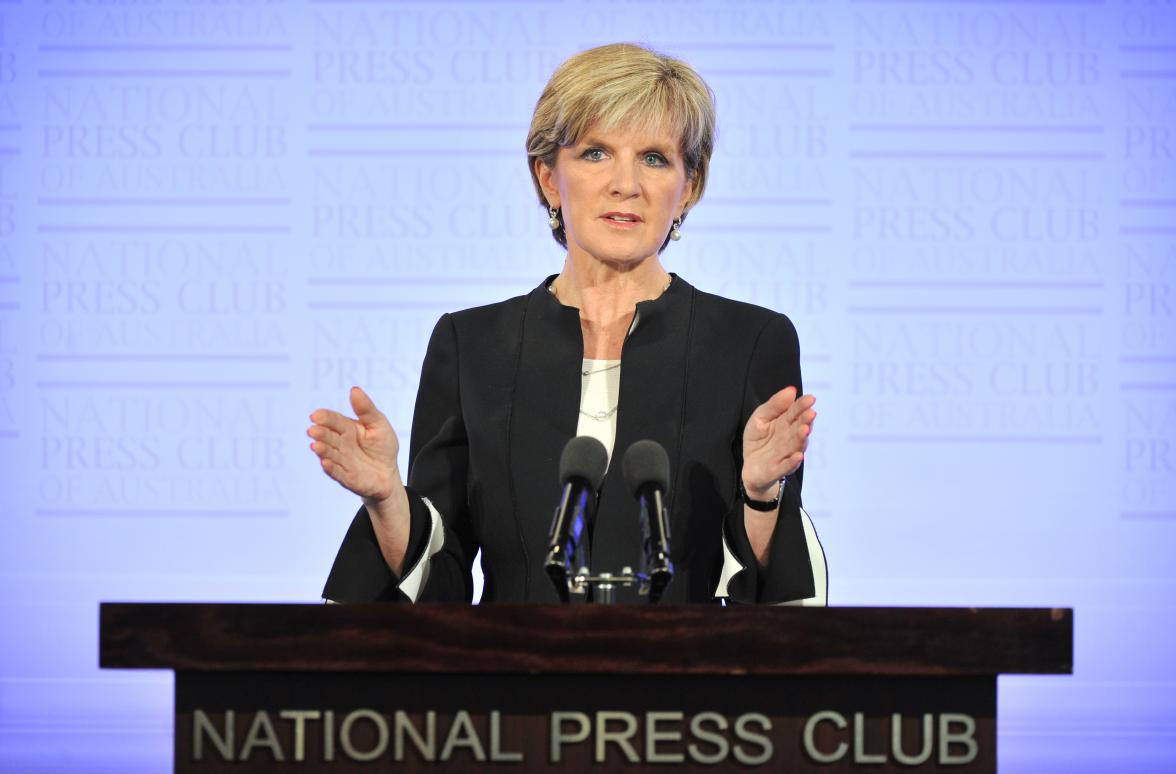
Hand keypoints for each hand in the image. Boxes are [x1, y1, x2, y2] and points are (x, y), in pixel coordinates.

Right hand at [308, 386, 401, 506]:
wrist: (388, 475)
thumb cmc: (383, 446)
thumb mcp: (379, 424)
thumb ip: (366, 409)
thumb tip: (354, 389)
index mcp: (347, 428)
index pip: (334, 421)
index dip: (324, 418)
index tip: (316, 415)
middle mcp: (340, 444)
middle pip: (328, 437)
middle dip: (320, 434)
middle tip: (313, 430)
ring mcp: (341, 461)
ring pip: (329, 454)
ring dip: (322, 450)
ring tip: (316, 445)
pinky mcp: (345, 477)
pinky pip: (336, 472)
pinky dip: (330, 468)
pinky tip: (325, 462)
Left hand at [741, 386, 815, 500]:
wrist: (751, 466)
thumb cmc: (758, 439)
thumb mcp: (760, 418)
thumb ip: (774, 405)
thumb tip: (791, 390)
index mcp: (786, 423)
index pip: (796, 412)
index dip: (802, 405)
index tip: (810, 398)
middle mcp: (790, 438)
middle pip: (799, 428)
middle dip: (805, 421)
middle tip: (811, 413)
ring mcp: (786, 454)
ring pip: (796, 446)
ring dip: (801, 438)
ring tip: (805, 430)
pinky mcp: (779, 469)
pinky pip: (786, 466)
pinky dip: (792, 462)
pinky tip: (798, 455)